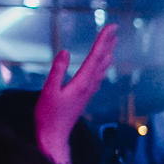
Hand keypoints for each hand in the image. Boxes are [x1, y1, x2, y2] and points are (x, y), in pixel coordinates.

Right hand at [34, 26, 118, 163]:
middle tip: (115, 29)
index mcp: (82, 83)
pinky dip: (102, 67)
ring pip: (101, 69)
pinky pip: (97, 77)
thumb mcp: (48, 91)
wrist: (54, 136)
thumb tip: (65, 51)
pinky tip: (102, 66)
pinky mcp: (84, 97)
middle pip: (101, 60)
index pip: (95, 56)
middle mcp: (89, 86)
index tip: (111, 27)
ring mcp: (88, 92)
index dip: (103, 40)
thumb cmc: (48, 115)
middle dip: (108, 43)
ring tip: (113, 43)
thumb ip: (57, 71)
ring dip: (107, 54)